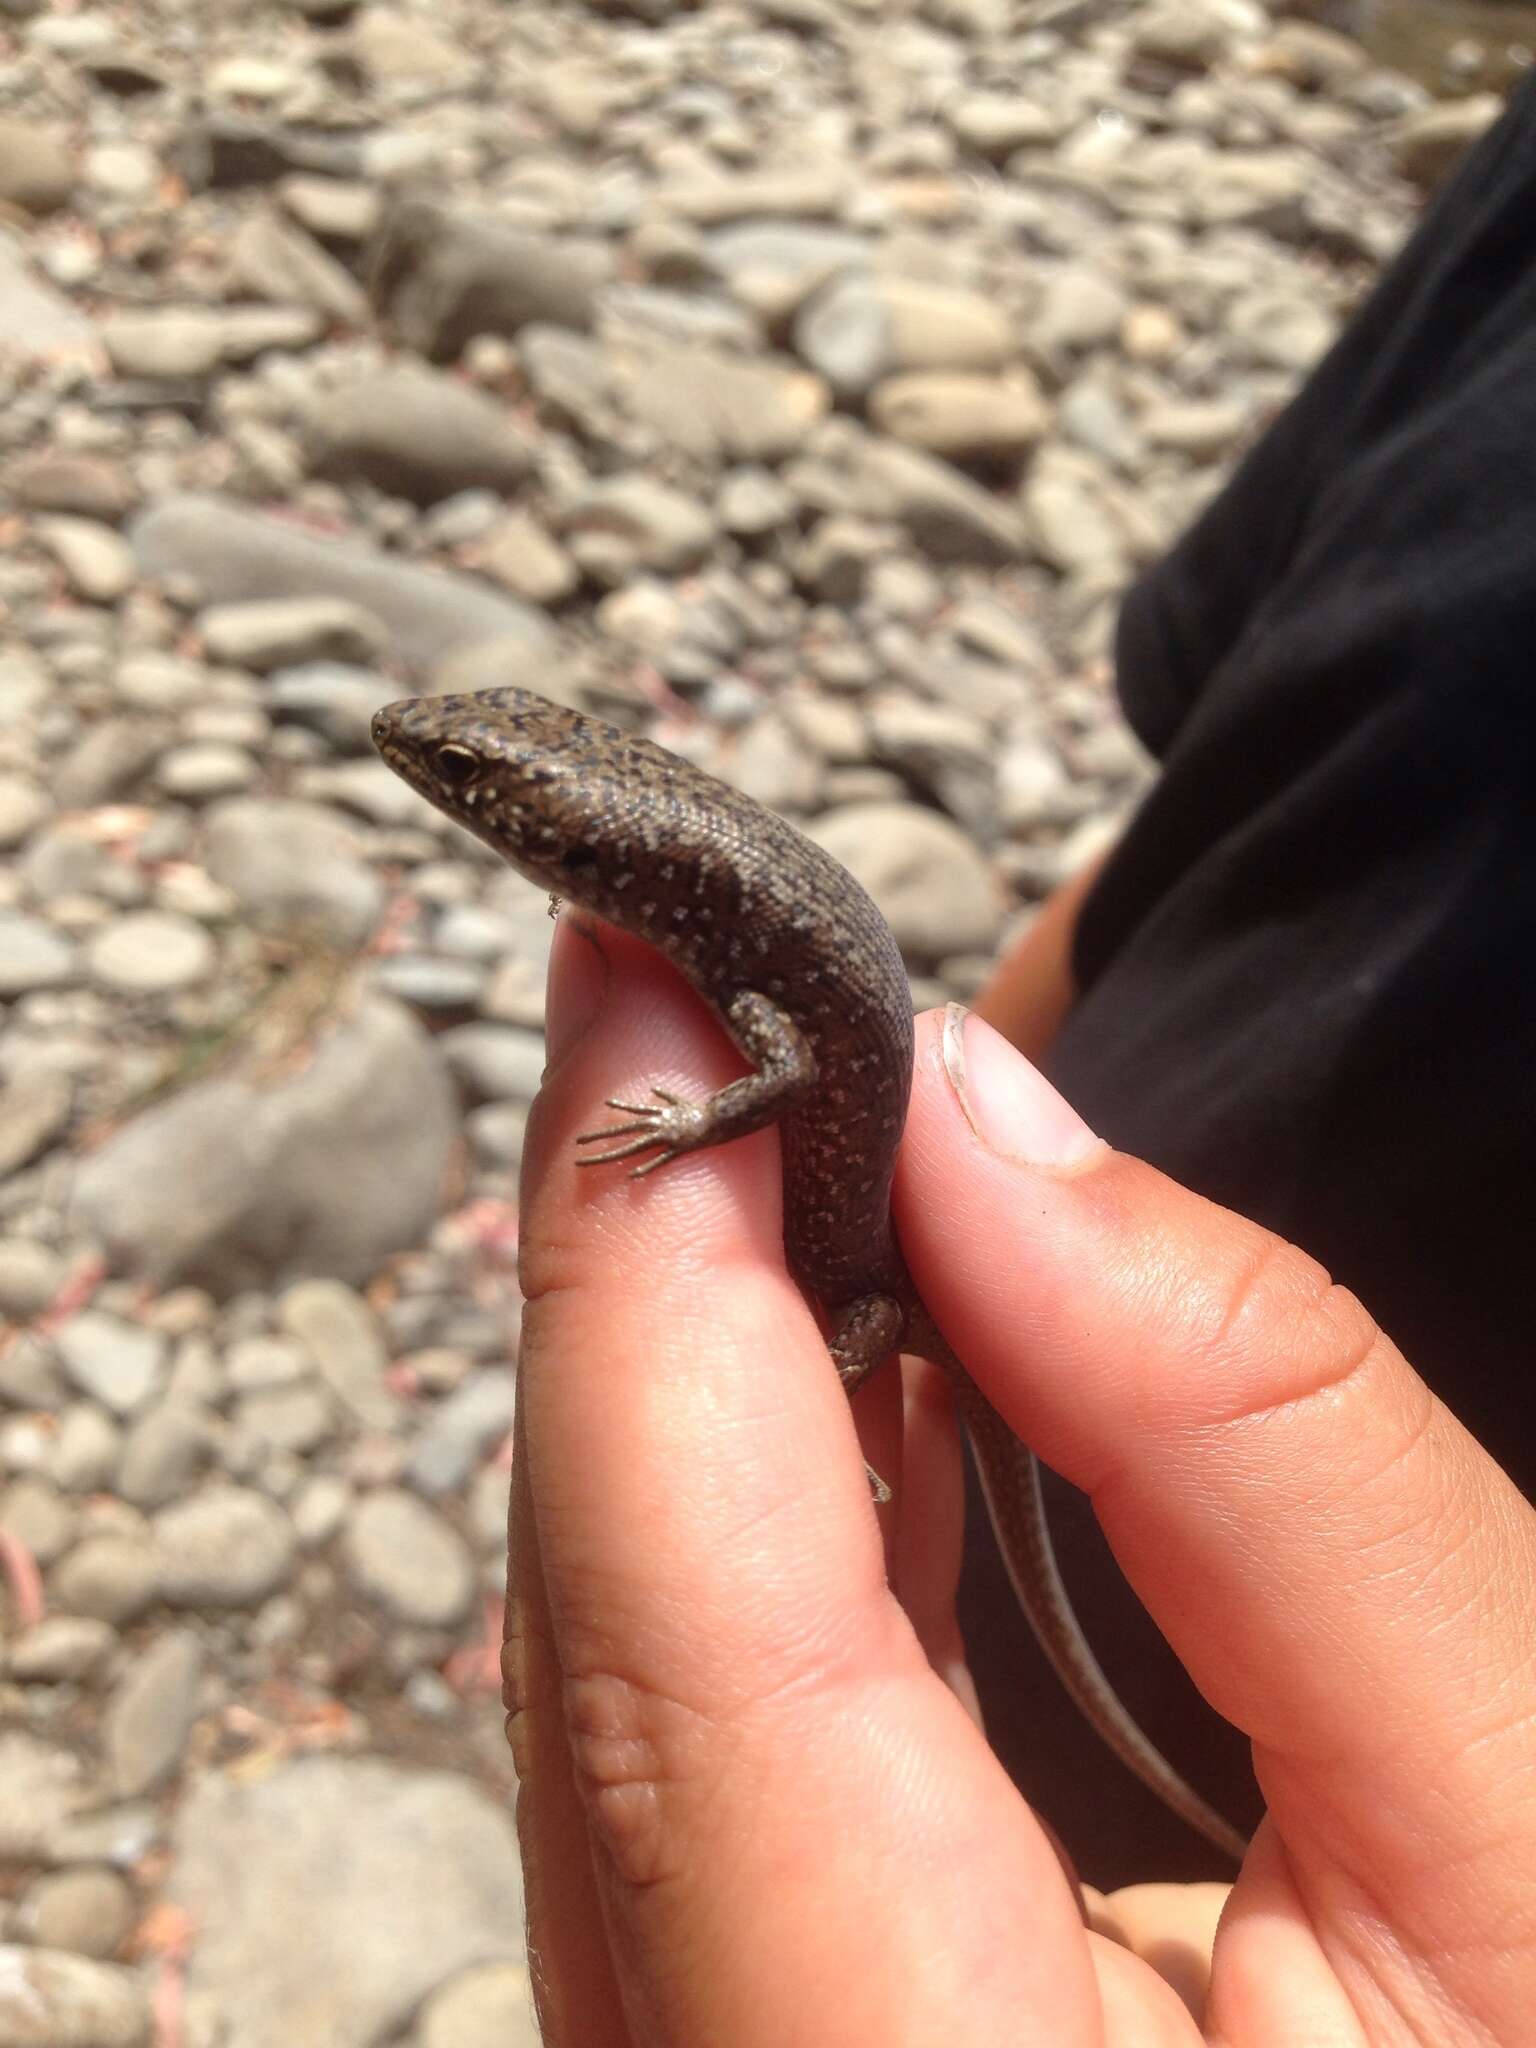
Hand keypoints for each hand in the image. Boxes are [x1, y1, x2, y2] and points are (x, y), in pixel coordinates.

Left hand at [504, 920, 1535, 2046]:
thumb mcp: (1526, 1824)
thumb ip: (1255, 1448)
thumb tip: (989, 1128)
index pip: (674, 1633)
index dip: (636, 1261)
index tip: (629, 962)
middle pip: (595, 1641)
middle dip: (638, 1277)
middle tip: (678, 987)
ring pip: (610, 1682)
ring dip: (673, 1373)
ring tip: (751, 1121)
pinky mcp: (767, 2025)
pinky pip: (682, 1743)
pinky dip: (734, 1514)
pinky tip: (814, 1359)